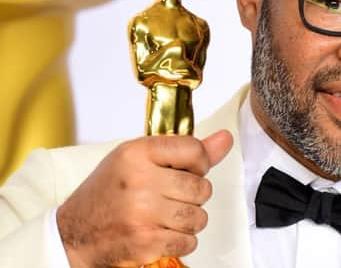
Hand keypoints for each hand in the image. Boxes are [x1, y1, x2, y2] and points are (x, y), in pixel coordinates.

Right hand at [56, 130, 232, 266]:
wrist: (74, 232)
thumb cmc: (108, 192)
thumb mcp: (140, 158)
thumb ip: (186, 151)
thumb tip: (225, 140)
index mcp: (137, 153)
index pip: (195, 150)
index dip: (199, 163)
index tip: (188, 170)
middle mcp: (140, 180)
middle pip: (201, 187)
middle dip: (193, 195)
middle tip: (171, 196)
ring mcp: (143, 213)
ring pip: (199, 216)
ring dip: (188, 220)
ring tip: (166, 215)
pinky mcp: (146, 242)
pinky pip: (189, 241)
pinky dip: (181, 240)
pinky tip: (162, 231)